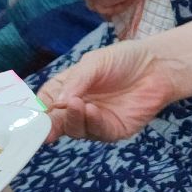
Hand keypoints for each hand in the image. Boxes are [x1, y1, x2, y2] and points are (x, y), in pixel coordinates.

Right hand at [37, 36, 177, 142]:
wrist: (159, 66)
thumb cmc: (125, 59)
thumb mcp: (95, 62)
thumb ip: (76, 80)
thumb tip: (56, 102)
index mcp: (69, 89)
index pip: (46, 102)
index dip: (38, 109)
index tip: (33, 113)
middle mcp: (79, 107)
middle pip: (57, 121)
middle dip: (50, 123)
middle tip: (47, 120)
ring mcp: (95, 121)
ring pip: (75, 129)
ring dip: (73, 119)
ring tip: (76, 105)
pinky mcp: (113, 130)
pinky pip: (98, 132)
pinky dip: (92, 123)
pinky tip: (91, 110)